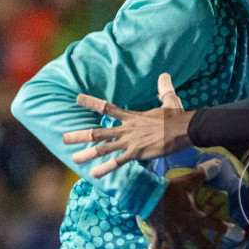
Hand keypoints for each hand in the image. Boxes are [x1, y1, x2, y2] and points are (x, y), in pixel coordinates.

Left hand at [64, 72, 192, 176]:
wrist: (184, 128)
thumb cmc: (177, 116)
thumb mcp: (170, 100)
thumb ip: (164, 89)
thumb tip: (165, 75)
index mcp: (131, 117)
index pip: (107, 107)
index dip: (91, 102)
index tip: (77, 99)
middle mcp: (126, 129)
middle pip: (98, 132)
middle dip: (80, 135)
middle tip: (64, 138)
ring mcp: (130, 142)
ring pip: (103, 148)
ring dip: (87, 154)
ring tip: (74, 159)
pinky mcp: (136, 153)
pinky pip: (117, 162)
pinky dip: (105, 168)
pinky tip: (93, 174)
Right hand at [144, 168, 228, 248]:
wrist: (147, 194)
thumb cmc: (170, 188)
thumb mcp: (188, 180)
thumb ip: (204, 174)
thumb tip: (218, 163)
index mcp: (196, 217)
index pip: (218, 226)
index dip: (231, 232)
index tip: (241, 237)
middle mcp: (186, 229)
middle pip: (204, 246)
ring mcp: (171, 235)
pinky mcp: (158, 235)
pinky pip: (155, 248)